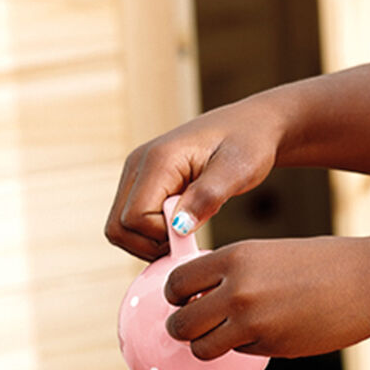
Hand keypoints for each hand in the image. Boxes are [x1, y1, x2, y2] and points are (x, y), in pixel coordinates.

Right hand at [104, 100, 285, 260]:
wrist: (251, 125)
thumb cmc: (249, 143)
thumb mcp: (238, 170)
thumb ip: (207, 196)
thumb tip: (179, 226)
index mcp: (159, 159)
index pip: (135, 218)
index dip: (163, 236)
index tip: (196, 230)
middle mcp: (137, 164)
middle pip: (118, 227)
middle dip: (151, 245)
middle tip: (188, 240)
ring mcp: (136, 173)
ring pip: (120, 227)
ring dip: (150, 242)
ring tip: (187, 231)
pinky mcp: (143, 182)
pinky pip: (131, 221)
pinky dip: (151, 234)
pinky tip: (182, 226)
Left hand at [164, 236, 369, 358]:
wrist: (369, 282)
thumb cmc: (323, 264)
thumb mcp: (269, 253)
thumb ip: (233, 270)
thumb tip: (199, 290)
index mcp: (235, 256)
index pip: (176, 282)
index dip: (176, 296)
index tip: (184, 300)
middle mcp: (237, 288)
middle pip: (180, 322)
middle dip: (183, 328)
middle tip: (197, 326)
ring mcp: (253, 320)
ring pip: (202, 347)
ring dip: (208, 346)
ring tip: (226, 335)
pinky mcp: (271, 346)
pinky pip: (238, 353)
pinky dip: (244, 348)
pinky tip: (268, 332)